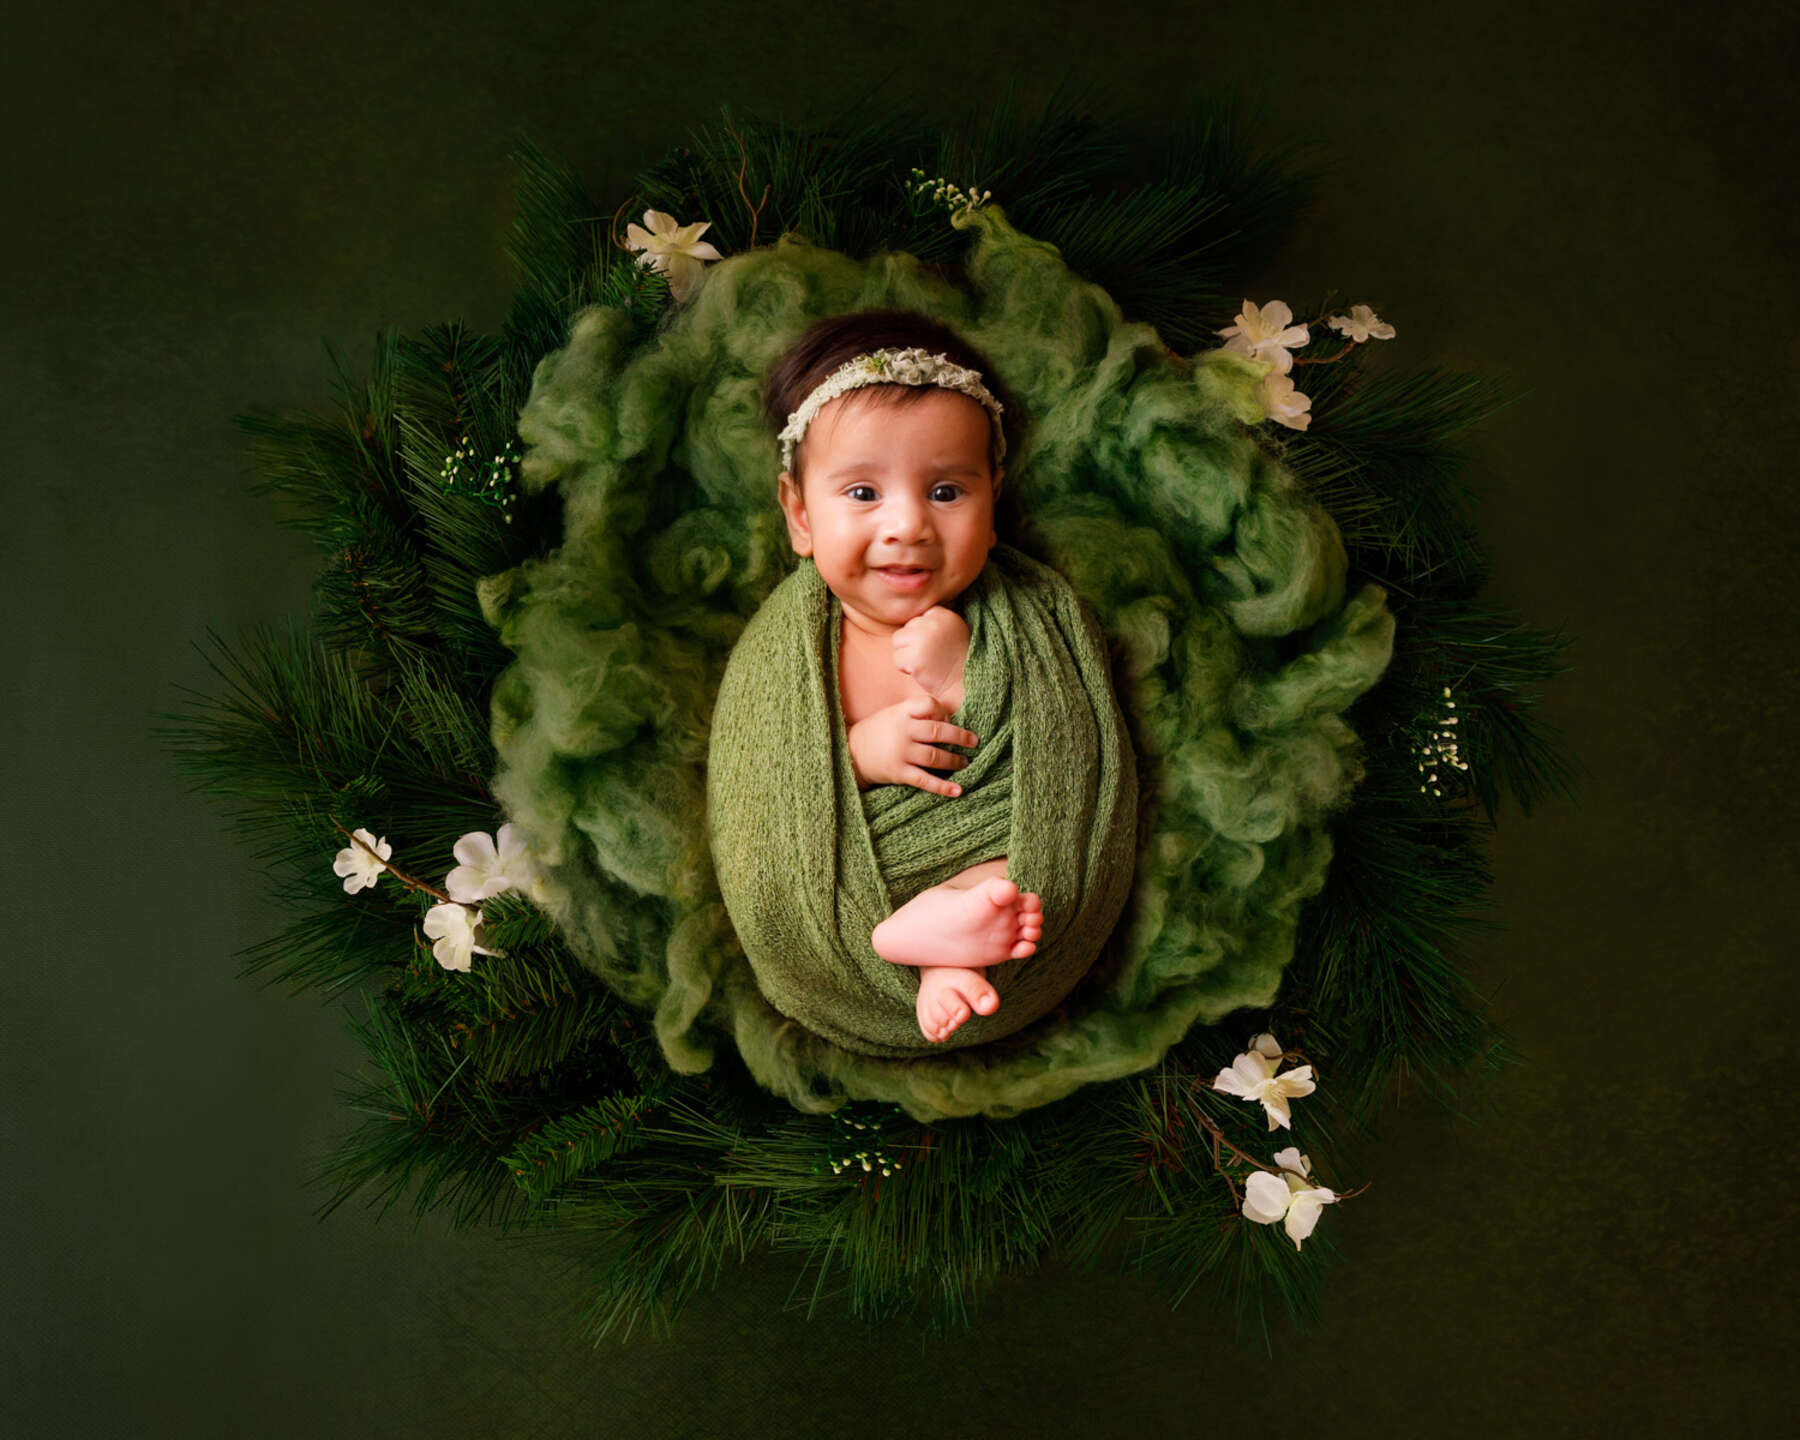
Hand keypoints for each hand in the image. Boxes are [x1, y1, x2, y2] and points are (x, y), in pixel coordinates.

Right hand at [846, 695, 978, 797]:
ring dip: (954, 760)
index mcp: (901, 713)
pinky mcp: (899, 773)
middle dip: (959, 737)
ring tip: (965, 763)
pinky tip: (958, 790)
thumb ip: (918, 714)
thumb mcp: (894, 714)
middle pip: (937, 731)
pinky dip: (943, 786)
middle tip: (973, 742)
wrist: (851, 753)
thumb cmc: (879, 731)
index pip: (929, 704)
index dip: (943, 711)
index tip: (949, 719)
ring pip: (934, 756)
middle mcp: (902, 731)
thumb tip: (950, 720)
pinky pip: (925, 780)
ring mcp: (900, 753)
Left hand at [891, 605, 969, 702]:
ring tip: (927, 664)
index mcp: (945, 615)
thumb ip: (936, 623)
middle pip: (907, 629)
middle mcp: (934, 623)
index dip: (923, 636)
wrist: (964, 688)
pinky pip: (897, 659)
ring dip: (907, 655)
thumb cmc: (958, 663)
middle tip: (933, 658)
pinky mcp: (915, 657)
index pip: (918, 620)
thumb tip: (913, 620)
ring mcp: (924, 639)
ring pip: (898, 641)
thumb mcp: (954, 632)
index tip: (938, 648)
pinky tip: (923, 672)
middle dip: (914, 645)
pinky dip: (905, 668)